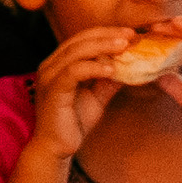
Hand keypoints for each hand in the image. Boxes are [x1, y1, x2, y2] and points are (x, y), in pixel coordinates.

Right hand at [24, 22, 145, 160]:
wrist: (57, 149)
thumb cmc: (75, 122)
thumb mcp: (98, 96)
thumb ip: (110, 80)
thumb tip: (131, 65)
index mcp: (60, 62)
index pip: (84, 38)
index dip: (107, 33)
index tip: (130, 33)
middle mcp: (51, 64)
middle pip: (81, 39)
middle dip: (107, 35)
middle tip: (130, 35)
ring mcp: (49, 76)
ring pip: (76, 51)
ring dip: (102, 46)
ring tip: (124, 46)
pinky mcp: (52, 90)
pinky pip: (73, 72)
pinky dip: (93, 67)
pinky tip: (111, 69)